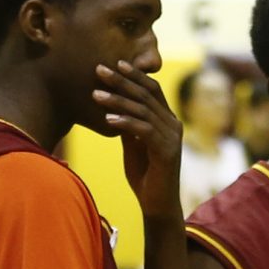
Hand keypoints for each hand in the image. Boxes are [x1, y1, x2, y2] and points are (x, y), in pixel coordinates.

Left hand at [95, 61, 183, 219]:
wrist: (157, 205)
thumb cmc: (145, 175)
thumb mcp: (133, 144)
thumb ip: (129, 125)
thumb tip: (114, 105)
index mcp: (167, 120)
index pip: (152, 89)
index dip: (133, 75)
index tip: (113, 63)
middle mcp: (173, 125)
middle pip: (147, 94)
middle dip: (121, 80)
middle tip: (99, 69)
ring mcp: (172, 137)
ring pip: (143, 110)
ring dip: (117, 100)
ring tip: (95, 94)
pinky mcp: (166, 151)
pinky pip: (143, 130)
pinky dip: (125, 122)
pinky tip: (107, 118)